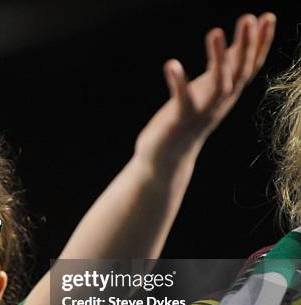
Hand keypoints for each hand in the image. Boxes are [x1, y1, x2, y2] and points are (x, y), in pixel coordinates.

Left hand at [135, 13, 275, 171]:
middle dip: (247, 45)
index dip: (260, 43)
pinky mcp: (180, 121)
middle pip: (239, 72)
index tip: (267, 16)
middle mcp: (219, 103)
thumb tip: (235, 45)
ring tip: (215, 31)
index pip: (249, 66)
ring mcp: (201, 113)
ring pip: (219, 84)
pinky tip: (172, 64)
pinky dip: (178, 81)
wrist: (166, 159)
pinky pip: (182, 100)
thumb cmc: (185, 121)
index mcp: (226, 95)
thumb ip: (220, 72)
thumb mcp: (207, 93)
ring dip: (219, 58)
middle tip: (250, 17)